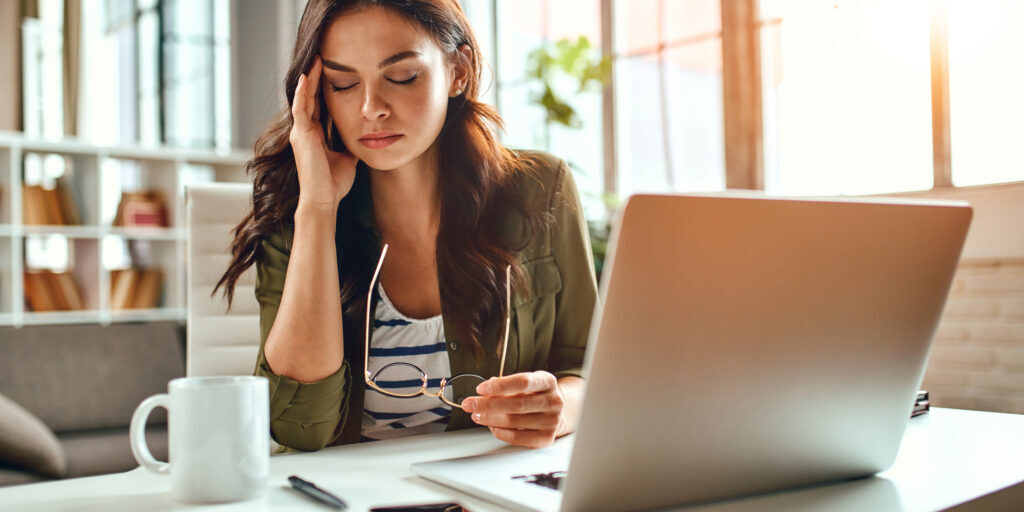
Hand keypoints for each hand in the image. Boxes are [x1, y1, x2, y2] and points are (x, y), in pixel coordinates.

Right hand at [289, 55, 357, 211]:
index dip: (323, 89)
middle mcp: (305, 131)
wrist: (323, 200)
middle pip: (309, 98)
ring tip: (316, 60)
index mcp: (315, 136)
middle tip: (321, 57)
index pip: (318, 106)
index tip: (332, 72)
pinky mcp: (301, 135)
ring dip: (308, 79)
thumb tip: (363, 139)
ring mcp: (301, 133)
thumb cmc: (333, 184)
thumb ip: (350, 146)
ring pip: (303, 98)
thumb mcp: (347, 159)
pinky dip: (302, 92)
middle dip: (315, 78)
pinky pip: (300, 108)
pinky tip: (305, 78)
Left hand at [461, 371, 565, 448]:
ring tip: (477, 415)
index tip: (481, 389)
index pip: (523, 382)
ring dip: (490, 419)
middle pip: (516, 404)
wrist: (556, 412)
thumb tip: (484, 392)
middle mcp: (553, 401)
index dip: (500, 386)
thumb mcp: (525, 384)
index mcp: (547, 382)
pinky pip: (517, 437)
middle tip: (470, 404)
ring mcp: (552, 421)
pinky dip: (500, 432)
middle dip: (488, 404)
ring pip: (514, 421)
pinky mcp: (546, 438)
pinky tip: (491, 426)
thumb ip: (505, 386)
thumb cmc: (534, 396)